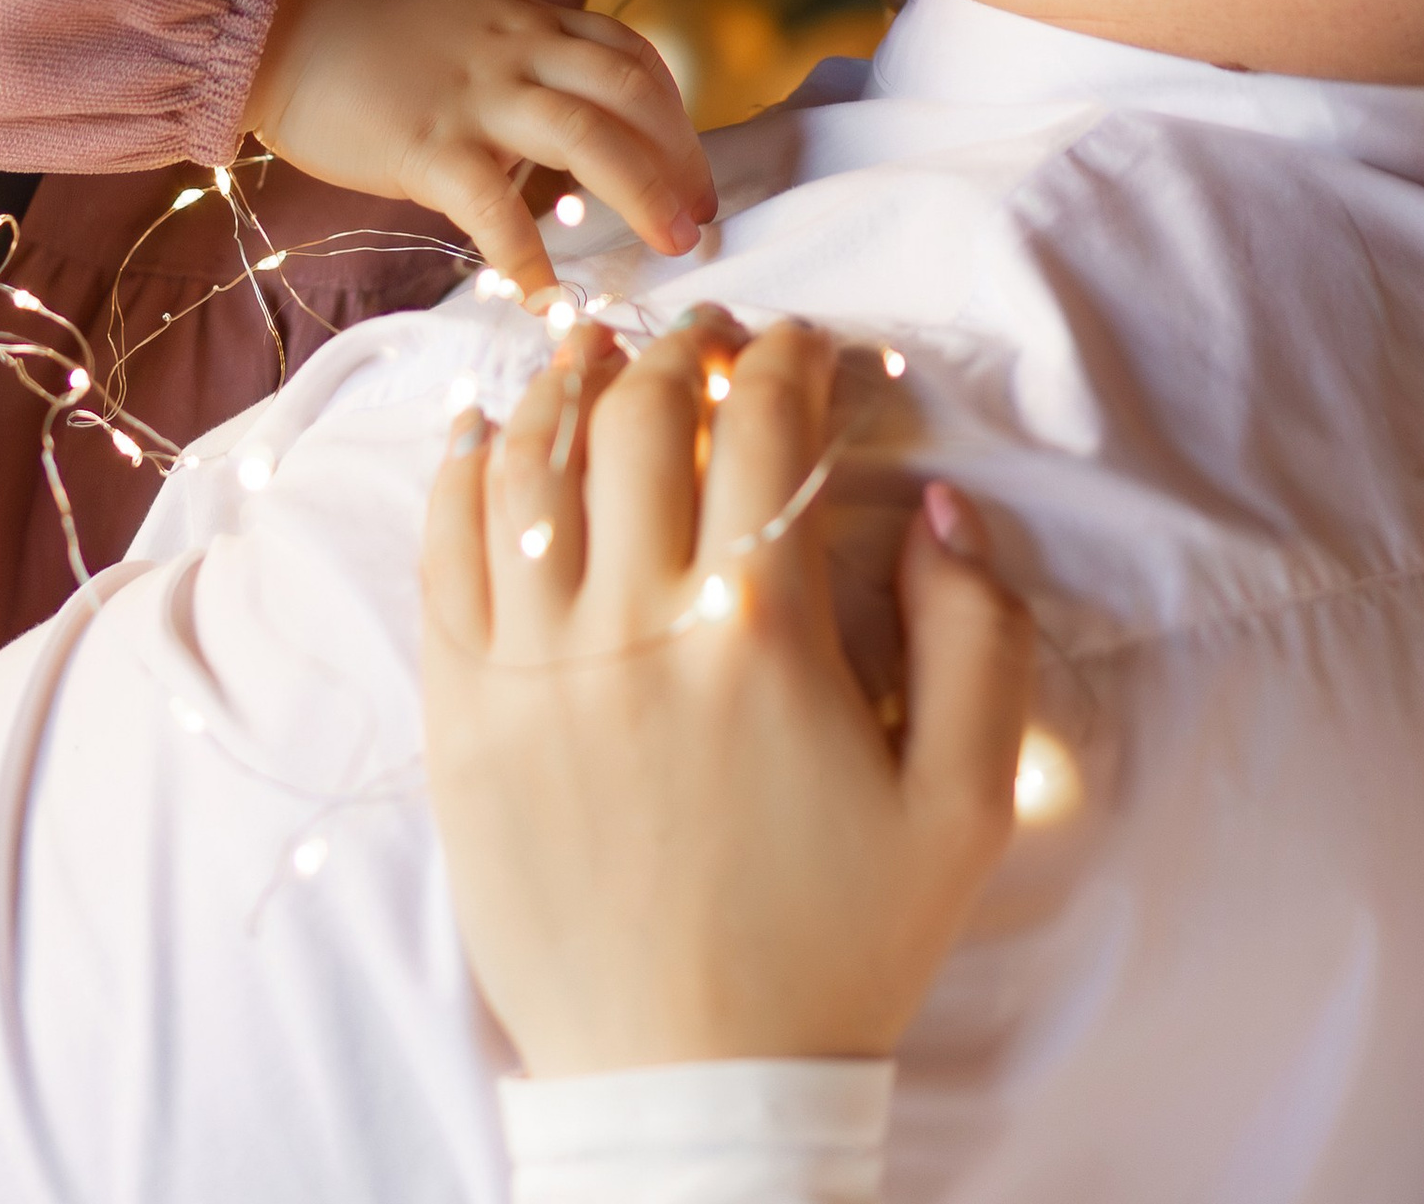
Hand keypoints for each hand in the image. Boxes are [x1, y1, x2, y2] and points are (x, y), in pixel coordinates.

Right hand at [248, 0, 714, 299]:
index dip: (676, 116)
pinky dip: (530, 257)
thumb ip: (521, 63)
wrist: (278, 23)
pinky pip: (496, 206)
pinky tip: (547, 296)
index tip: (695, 170)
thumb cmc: (367, 35)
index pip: (632, 58)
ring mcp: (476, 95)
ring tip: (671, 246)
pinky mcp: (427, 144)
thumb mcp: (468, 22)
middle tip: (700, 220)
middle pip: (632, 93)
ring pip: (590, 136)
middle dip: (681, 157)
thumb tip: (563, 134)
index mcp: (530, 21)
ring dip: (644, 194)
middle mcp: (519, 49)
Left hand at [422, 317, 1031, 1071]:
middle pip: (639, 418)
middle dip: (681, 350)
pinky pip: (443, 559)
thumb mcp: (966, 803)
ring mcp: (531, 672)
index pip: (765, 427)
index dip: (790, 359)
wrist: (696, 1088)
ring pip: (531, 467)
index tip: (806, 345)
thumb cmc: (839, 945)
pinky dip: (462, 474)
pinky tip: (486, 430)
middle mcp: (632, 627)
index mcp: (759, 634)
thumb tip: (937, 504)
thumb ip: (980, 634)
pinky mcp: (461, 721)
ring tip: (597, 347)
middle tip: (710, 336)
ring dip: (567, 384)